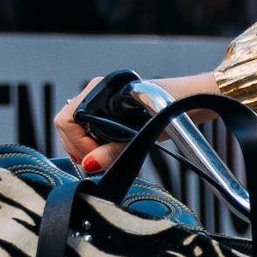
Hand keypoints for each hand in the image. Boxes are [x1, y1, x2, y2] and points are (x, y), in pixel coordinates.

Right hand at [53, 69, 216, 173]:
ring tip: (102, 158)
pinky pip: (87, 126)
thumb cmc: (171, 110)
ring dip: (84, 146)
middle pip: (67, 123)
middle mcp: (96, 92)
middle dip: (78, 147)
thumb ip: (112, 152)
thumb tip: (89, 164)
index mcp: (100, 93)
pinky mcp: (107, 108)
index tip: (95, 159)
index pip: (67, 120)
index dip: (78, 144)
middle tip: (97, 162)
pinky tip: (105, 150)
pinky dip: (91, 141)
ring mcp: (100, 99)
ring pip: (75, 126)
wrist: (189, 100)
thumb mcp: (141, 137)